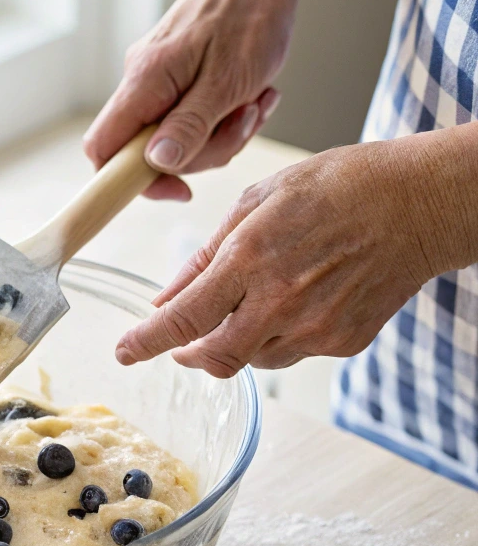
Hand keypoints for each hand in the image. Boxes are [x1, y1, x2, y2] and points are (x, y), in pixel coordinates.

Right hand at [83, 0, 422, 200]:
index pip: (103, 149)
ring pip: (179, 136)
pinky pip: (194, 114)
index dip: (129, 182)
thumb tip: (156, 165)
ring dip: (224, 131)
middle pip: (151, 151)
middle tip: (244, 122)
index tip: (179, 190)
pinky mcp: (179, 73)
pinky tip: (254, 93)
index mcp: (143, 81)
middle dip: (205, 151)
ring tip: (257, 100)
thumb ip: (189, 127)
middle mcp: (142, 79)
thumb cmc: (253, 14)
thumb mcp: (228, 83)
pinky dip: (227, 113)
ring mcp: (160, 77)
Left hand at [115, 140, 440, 376]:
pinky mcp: (343, 342)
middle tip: (179, 344)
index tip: (124, 353)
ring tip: (251, 303)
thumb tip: (167, 298)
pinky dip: (276, 336)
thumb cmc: (339, 187)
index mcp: (251, 259)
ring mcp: (316, 327)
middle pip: (214, 358)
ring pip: (253, 358)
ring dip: (235, 341)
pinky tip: (293, 302)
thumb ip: (207, 258)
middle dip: (187, 355)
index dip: (147, 342)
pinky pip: (292, 353)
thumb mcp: (258, 201)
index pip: (183, 319)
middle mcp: (281, 302)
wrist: (420, 202)